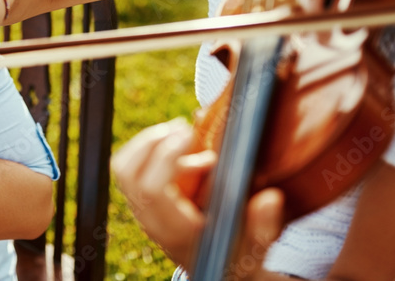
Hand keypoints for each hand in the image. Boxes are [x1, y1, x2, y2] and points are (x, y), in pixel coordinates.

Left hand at [110, 119, 284, 276]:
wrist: (217, 273)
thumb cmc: (236, 256)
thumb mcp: (256, 246)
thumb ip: (263, 224)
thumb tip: (270, 198)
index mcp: (176, 231)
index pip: (152, 190)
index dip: (165, 157)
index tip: (190, 135)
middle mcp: (152, 221)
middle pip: (128, 173)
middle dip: (151, 142)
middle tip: (184, 128)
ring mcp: (142, 211)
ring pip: (124, 168)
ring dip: (148, 142)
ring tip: (182, 133)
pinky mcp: (142, 201)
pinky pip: (130, 168)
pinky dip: (150, 149)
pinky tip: (183, 149)